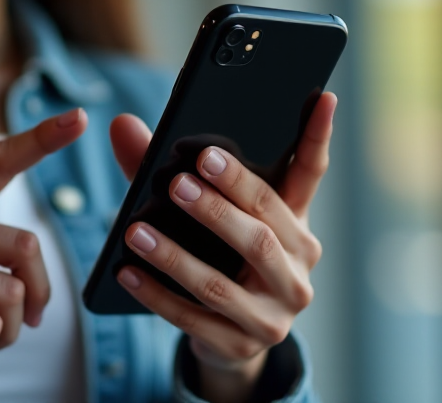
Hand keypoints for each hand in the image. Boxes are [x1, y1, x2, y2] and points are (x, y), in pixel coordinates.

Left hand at [109, 93, 336, 402]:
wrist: (230, 338)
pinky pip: (194, 319)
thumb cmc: (219, 257)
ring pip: (223, 283)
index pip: (311, 175)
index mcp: (296, 226)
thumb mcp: (207, 214)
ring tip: (136, 231)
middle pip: (262, 234)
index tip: (320, 95)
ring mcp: (274, 314)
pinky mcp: (243, 345)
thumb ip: (168, 169)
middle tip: (180, 181)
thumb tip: (121, 124)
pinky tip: (127, 273)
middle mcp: (297, 270)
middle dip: (220, 206)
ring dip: (175, 256)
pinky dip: (157, 295)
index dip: (318, 136)